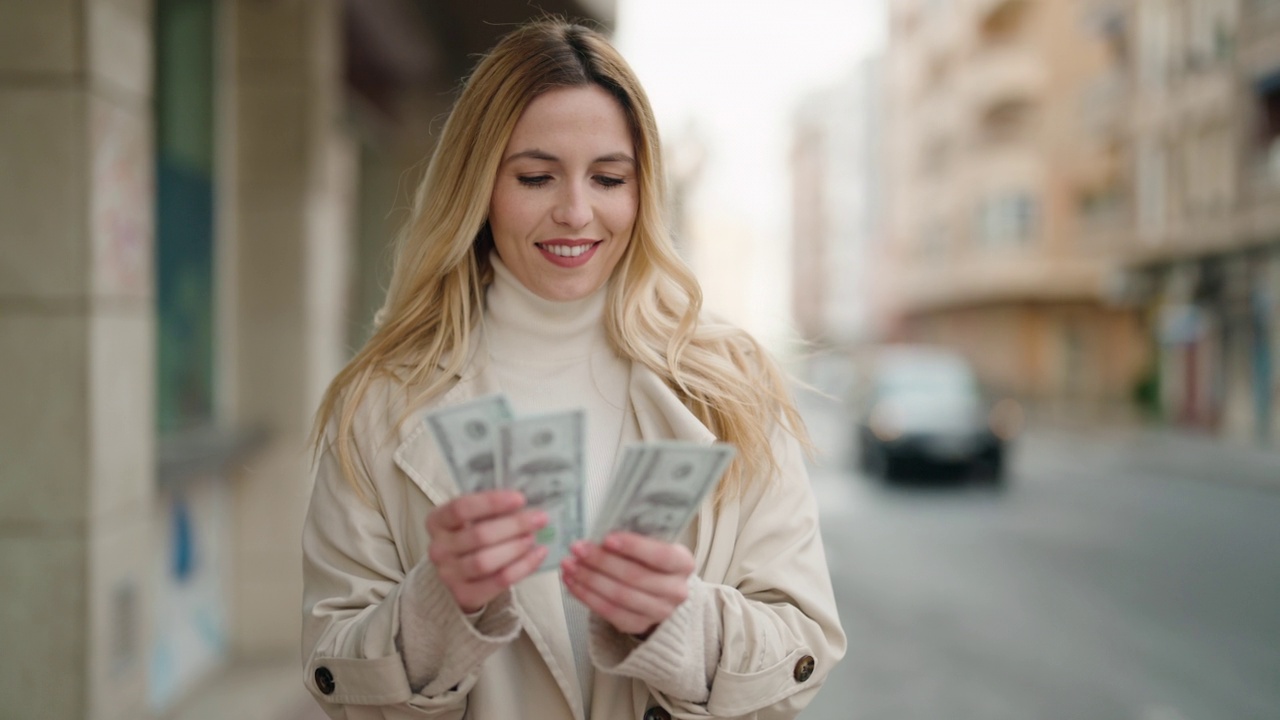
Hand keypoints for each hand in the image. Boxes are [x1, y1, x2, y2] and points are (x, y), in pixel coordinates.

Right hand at [426, 490, 548, 612]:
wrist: (460, 575)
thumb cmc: (472, 537)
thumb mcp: (474, 518)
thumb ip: (493, 510)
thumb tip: (528, 505)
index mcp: (437, 521)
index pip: (460, 508)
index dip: (491, 502)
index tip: (520, 498)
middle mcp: (438, 549)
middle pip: (478, 536)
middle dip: (514, 525)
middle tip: (539, 518)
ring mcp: (448, 574)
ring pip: (485, 561)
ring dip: (516, 548)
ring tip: (534, 537)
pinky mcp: (464, 595)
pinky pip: (498, 581)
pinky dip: (522, 567)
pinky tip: (538, 554)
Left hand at [560, 532, 695, 636]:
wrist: (659, 591)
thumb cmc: (651, 559)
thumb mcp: (654, 543)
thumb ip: (637, 536)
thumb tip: (601, 526)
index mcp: (684, 563)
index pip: (660, 555)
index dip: (634, 547)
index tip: (606, 538)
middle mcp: (676, 591)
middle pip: (635, 577)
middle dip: (602, 562)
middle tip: (577, 548)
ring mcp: (659, 612)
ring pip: (619, 596)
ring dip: (589, 579)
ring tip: (568, 565)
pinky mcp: (639, 625)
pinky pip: (609, 612)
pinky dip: (586, 596)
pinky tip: (571, 582)